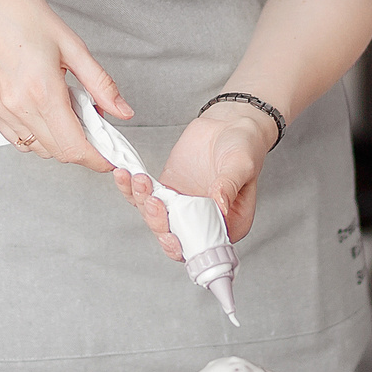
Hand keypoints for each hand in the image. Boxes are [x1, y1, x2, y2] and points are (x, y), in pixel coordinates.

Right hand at [0, 0, 130, 172]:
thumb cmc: (25, 15)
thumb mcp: (73, 46)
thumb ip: (100, 84)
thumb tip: (123, 112)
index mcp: (42, 91)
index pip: (73, 147)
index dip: (96, 159)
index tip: (110, 158)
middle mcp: (17, 106)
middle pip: (57, 153)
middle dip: (82, 149)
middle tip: (95, 129)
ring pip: (36, 149)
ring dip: (58, 142)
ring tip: (68, 112)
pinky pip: (17, 138)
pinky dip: (36, 136)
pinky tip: (45, 112)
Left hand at [116, 103, 274, 252]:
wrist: (230, 123)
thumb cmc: (244, 147)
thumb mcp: (241, 166)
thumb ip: (229, 186)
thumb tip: (220, 205)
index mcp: (226, 224)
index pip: (201, 248)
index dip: (183, 248)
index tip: (169, 237)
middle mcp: (201, 220)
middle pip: (172, 235)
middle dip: (157, 222)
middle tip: (153, 201)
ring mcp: (182, 205)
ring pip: (154, 217)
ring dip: (142, 202)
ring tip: (140, 180)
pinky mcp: (168, 187)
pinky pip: (146, 195)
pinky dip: (133, 187)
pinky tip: (127, 174)